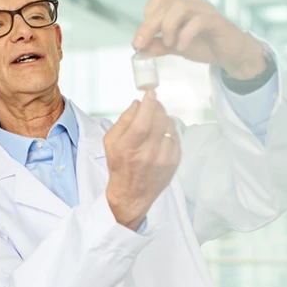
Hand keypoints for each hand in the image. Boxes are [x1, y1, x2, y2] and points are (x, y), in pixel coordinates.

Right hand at [103, 90, 179, 229]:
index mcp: (128, 149)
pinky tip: (160, 136)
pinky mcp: (174, 162)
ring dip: (163, 119)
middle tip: (152, 103)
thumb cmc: (119, 166)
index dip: (149, 104)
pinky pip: (176, 137)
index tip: (150, 92)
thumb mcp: (111, 142)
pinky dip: (169, 132)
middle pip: (159, 121)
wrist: (131, 194)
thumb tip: (137, 103)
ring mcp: (164, 159)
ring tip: (154, 123)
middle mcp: (147, 155)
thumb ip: (123, 121)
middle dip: (156, 107)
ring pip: (170, 127)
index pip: (142, 122)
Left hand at [132, 0, 264, 78]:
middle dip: (148, 26)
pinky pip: (198, 21)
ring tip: (168, 44)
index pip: (157, 1)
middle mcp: (192, 3)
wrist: (232, 54)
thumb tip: (141, 48)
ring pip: (180, 7)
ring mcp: (205, 10)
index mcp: (180, 6)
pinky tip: (182, 48)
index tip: (140, 40)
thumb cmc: (205, 46)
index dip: (146, 18)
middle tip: (140, 45)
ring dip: (167, 27)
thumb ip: (159, 46)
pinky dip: (185, 35)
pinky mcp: (216, 21)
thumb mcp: (176, 47)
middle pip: (164, 4)